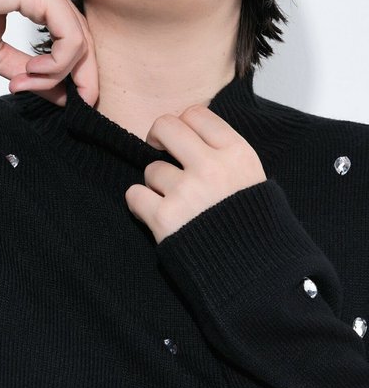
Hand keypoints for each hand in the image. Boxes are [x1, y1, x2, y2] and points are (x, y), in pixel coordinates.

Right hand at [0, 0, 97, 106]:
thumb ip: (33, 74)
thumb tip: (64, 97)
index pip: (74, 35)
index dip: (77, 73)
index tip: (66, 102)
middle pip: (84, 38)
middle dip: (79, 79)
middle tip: (65, 105)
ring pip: (79, 41)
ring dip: (57, 74)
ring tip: (24, 81)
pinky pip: (69, 37)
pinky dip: (55, 64)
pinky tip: (29, 71)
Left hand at [124, 104, 266, 243]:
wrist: (253, 273)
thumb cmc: (252, 227)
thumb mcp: (253, 179)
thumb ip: (226, 154)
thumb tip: (193, 135)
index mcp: (237, 154)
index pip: (196, 113)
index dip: (183, 124)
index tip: (181, 137)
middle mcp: (211, 168)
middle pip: (166, 126)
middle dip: (158, 137)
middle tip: (159, 150)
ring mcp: (186, 192)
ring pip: (151, 168)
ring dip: (156, 184)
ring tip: (176, 202)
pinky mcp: (164, 218)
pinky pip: (134, 194)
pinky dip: (140, 204)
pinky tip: (156, 214)